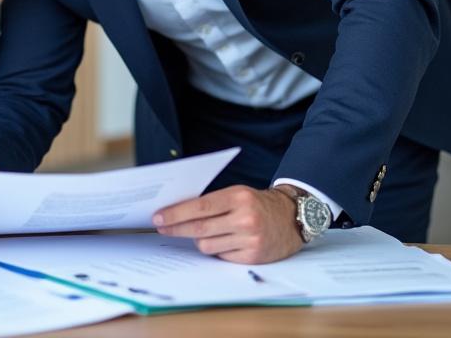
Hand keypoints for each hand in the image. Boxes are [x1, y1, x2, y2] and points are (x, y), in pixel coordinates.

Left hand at [153, 186, 301, 263]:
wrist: (292, 219)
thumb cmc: (258, 204)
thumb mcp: (238, 194)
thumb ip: (213, 202)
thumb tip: (178, 212)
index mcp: (239, 197)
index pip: (200, 207)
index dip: (176, 214)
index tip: (158, 217)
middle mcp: (245, 218)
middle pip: (199, 228)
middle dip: (176, 228)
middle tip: (161, 226)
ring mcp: (250, 239)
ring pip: (207, 245)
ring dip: (199, 240)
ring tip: (203, 232)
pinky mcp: (252, 257)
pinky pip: (220, 256)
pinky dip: (217, 249)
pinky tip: (223, 242)